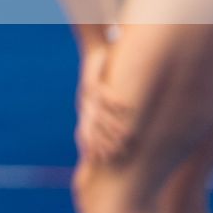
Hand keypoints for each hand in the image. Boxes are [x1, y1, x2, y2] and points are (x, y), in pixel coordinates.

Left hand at [74, 43, 135, 163]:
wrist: (95, 52)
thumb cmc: (101, 77)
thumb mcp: (101, 96)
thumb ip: (107, 113)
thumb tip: (121, 131)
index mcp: (85, 110)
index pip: (85, 133)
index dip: (92, 147)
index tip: (102, 160)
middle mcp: (84, 104)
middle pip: (91, 128)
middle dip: (103, 142)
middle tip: (117, 154)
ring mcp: (87, 94)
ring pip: (100, 114)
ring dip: (113, 125)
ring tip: (128, 135)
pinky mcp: (93, 80)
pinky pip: (105, 93)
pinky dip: (116, 101)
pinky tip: (127, 107)